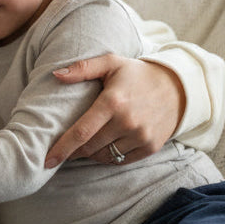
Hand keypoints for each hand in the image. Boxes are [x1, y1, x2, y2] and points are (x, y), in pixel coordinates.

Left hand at [46, 55, 184, 167]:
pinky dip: (108, 157)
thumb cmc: (136, 74)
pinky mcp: (151, 147)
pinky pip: (120, 160)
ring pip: (104, 156)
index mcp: (113, 102)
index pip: (81, 132)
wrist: (178, 87)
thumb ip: (82, 68)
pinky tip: (102, 147)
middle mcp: (128, 122)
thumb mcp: (111, 63)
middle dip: (73, 151)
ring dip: (90, 154)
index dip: (62, 148)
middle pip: (90, 147)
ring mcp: (141, 136)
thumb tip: (56, 75)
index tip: (46, 160)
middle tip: (63, 149)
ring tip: (83, 145)